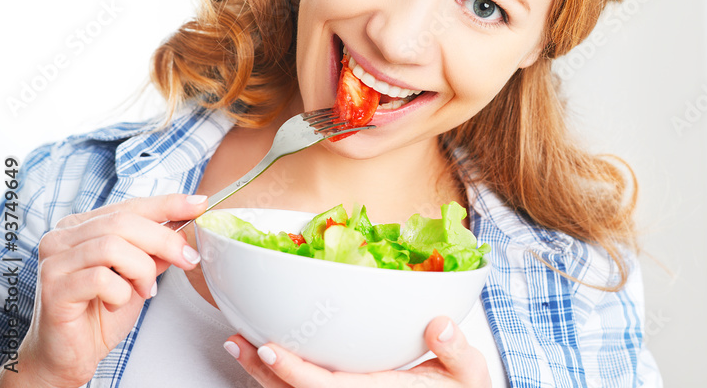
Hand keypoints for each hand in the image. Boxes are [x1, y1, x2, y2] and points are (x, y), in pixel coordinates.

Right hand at [17, 193, 207, 387]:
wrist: (70, 355)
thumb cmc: (100, 313)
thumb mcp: (137, 274)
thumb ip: (154, 250)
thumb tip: (184, 228)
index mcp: (81, 226)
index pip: (130, 205)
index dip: (168, 204)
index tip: (199, 204)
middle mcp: (62, 237)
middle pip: (123, 222)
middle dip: (164, 240)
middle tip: (187, 259)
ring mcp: (54, 261)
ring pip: (113, 247)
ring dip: (142, 270)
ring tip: (144, 291)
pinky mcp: (54, 289)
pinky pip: (101, 279)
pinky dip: (121, 292)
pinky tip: (116, 304)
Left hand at [227, 316, 491, 386]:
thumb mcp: (469, 375)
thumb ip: (456, 350)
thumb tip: (439, 324)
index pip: (325, 387)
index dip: (293, 371)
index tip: (269, 348)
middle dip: (262, 372)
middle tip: (236, 341)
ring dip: (263, 375)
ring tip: (239, 345)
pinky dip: (280, 377)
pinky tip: (268, 358)